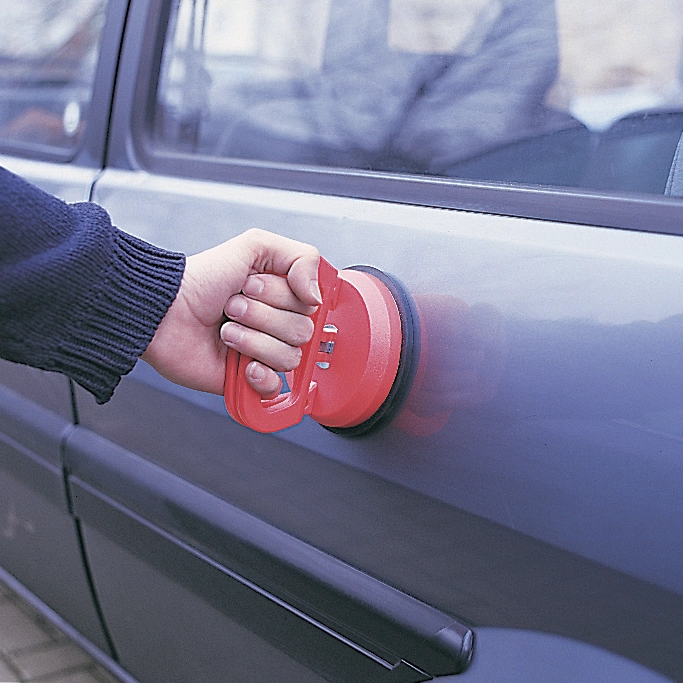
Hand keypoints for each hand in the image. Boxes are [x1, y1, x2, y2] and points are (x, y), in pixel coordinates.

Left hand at [141, 228, 320, 396]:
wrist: (164, 311)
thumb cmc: (201, 279)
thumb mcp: (255, 245)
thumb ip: (302, 258)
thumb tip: (318, 296)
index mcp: (285, 296)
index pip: (312, 305)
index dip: (283, 295)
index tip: (252, 284)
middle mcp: (278, 325)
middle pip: (303, 332)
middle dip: (262, 316)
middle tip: (233, 306)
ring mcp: (265, 353)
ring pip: (289, 358)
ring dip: (252, 341)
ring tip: (226, 330)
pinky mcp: (249, 380)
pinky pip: (276, 388)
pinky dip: (259, 376)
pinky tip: (240, 362)